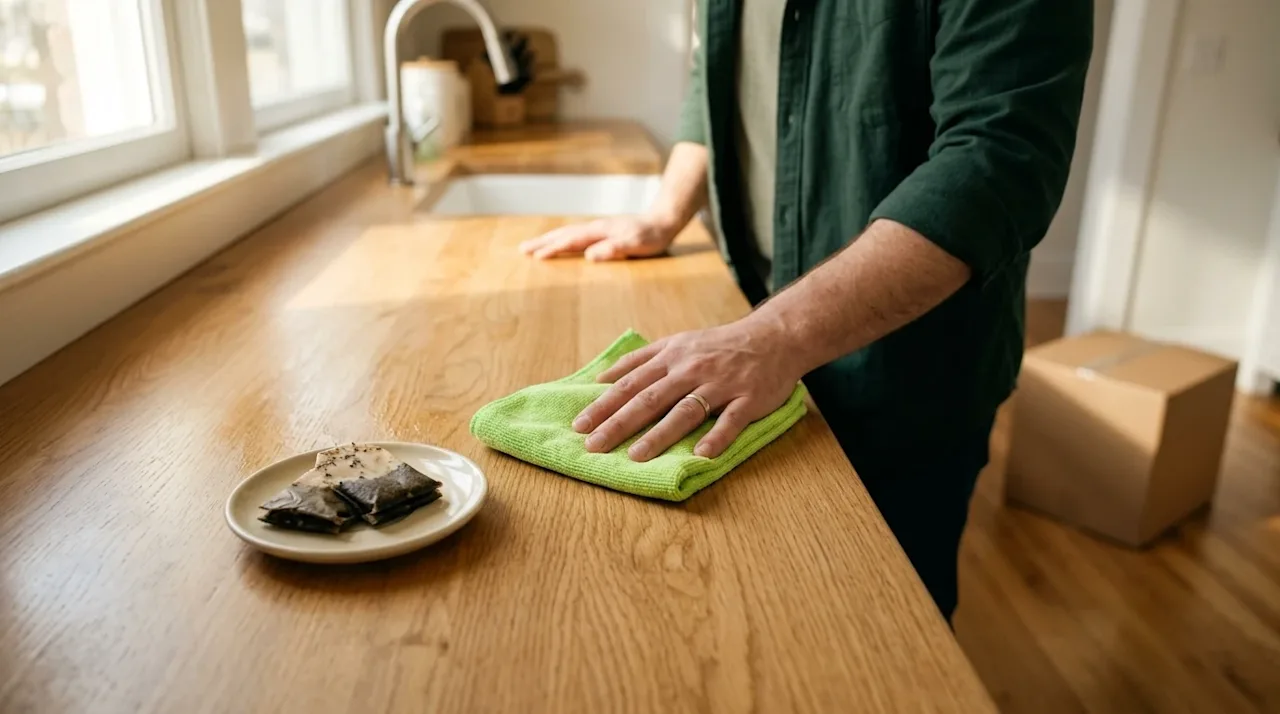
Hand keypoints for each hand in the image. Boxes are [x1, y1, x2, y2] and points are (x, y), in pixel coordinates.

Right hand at [518, 216, 676, 260]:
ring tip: (533, 247)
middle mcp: (595, 228)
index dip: (554, 249)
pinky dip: (561, 239)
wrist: (664, 221)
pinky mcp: (602, 233)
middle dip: (542, 242)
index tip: (536, 257)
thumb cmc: (651, 236)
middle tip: (522, 250)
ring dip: (549, 239)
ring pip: (567, 233)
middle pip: (563, 234)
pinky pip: (575, 236)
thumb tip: (589, 256)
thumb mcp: (636, 245)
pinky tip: (559, 244)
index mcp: (600, 232)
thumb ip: (614, 250)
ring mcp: (597, 229)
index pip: (571, 240)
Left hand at [572, 319, 804, 460]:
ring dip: (659, 435)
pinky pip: (731, 420)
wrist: (773, 337)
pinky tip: (701, 455)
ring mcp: (720, 384)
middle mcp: (691, 369)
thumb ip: (640, 360)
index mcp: (671, 357)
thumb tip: (601, 378)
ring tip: (636, 456)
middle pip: (649, 399)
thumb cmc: (718, 345)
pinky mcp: (748, 398)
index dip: (604, 405)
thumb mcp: (677, 342)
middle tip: (594, 445)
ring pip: (685, 411)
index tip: (579, 425)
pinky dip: (717, 437)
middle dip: (619, 423)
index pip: (630, 383)